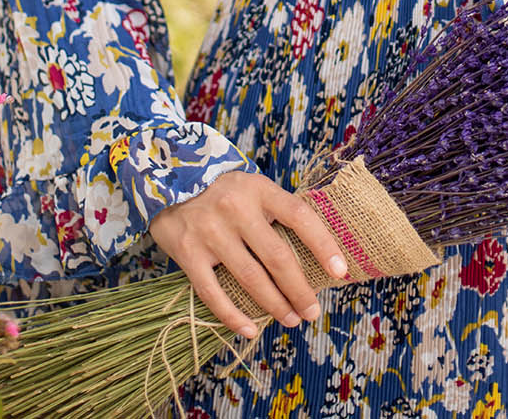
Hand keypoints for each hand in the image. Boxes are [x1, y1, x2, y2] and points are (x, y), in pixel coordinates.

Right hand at [149, 170, 347, 338]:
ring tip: (291, 320)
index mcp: (259, 189)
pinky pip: (213, 293)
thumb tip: (314, 251)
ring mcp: (211, 232)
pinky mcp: (187, 253)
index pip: (300, 216)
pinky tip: (250, 329)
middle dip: (299, 290)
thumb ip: (276, 212)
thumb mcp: (252, 187)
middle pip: (277, 257)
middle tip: (312, 311)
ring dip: (275, 305)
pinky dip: (233, 316)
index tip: (340, 271)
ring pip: (250, 279)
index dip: (323, 244)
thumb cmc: (222, 189)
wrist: (168, 178)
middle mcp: (236, 209)